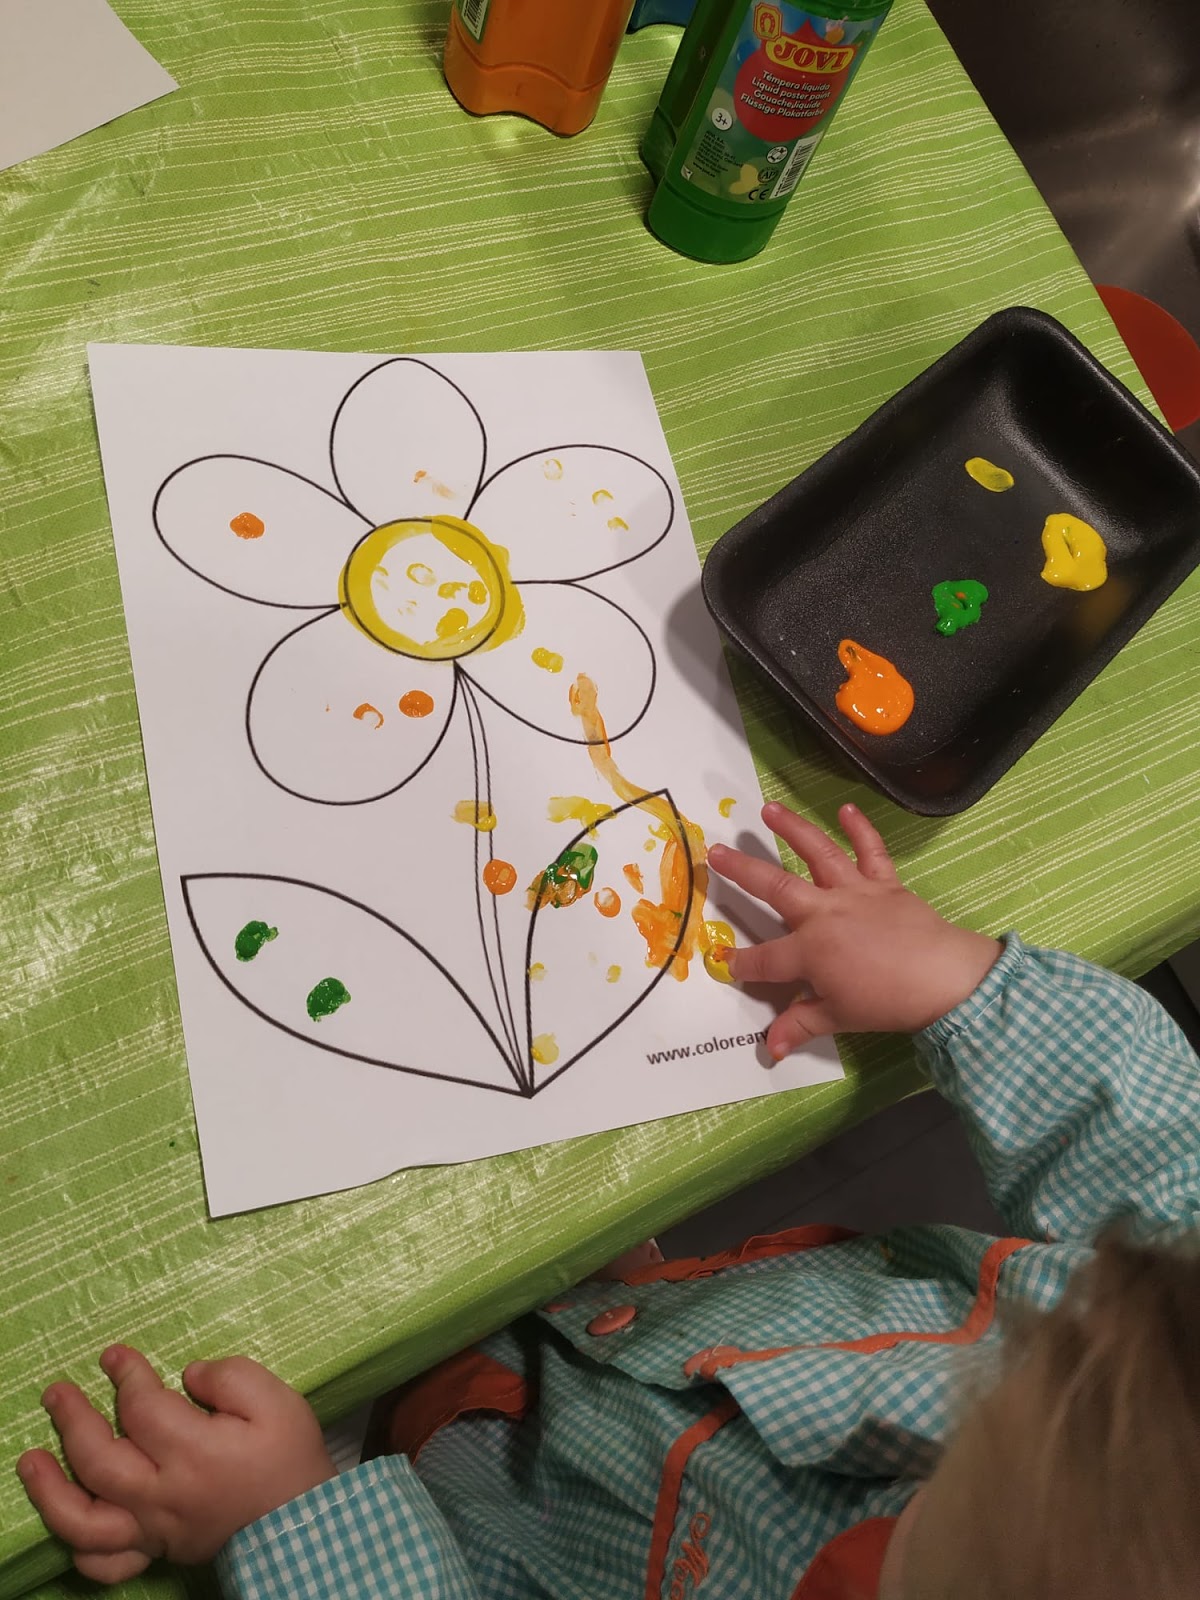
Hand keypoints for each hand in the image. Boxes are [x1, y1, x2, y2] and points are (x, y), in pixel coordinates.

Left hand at [17, 1346, 335, 1580]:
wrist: (302, 1525)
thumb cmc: (290, 1459)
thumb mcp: (278, 1402)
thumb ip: (231, 1377)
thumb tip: (189, 1375)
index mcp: (194, 1453)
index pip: (142, 1408)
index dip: (124, 1376)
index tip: (114, 1356)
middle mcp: (163, 1495)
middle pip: (98, 1459)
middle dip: (71, 1420)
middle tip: (56, 1392)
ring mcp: (154, 1529)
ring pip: (84, 1521)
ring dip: (49, 1490)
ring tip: (29, 1461)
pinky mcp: (157, 1550)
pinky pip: (106, 1564)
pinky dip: (78, 1548)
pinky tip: (67, 1520)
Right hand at [708, 801, 1000, 1057]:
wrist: (943, 978)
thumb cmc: (887, 1002)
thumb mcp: (838, 1018)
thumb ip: (800, 1025)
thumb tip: (769, 1050)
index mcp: (809, 951)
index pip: (766, 960)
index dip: (742, 964)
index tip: (725, 963)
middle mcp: (824, 913)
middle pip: (775, 889)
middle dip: (742, 871)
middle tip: (714, 851)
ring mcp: (854, 893)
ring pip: (818, 855)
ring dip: (793, 829)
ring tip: (769, 808)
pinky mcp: (884, 884)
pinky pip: (871, 852)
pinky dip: (860, 828)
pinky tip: (846, 808)